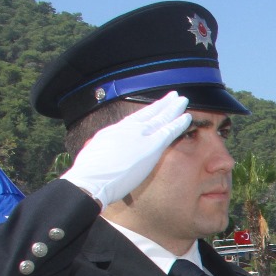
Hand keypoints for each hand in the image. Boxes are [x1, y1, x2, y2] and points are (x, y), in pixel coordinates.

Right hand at [62, 92, 190, 206]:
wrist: (91, 179)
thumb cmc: (89, 173)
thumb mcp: (94, 152)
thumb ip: (107, 148)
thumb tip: (107, 150)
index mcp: (115, 130)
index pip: (135, 118)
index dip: (148, 111)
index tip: (157, 105)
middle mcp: (128, 129)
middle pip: (149, 113)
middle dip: (163, 104)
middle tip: (174, 96)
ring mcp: (140, 136)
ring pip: (161, 118)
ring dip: (173, 109)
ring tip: (183, 100)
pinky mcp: (151, 147)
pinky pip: (169, 132)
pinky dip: (178, 124)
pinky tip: (187, 117)